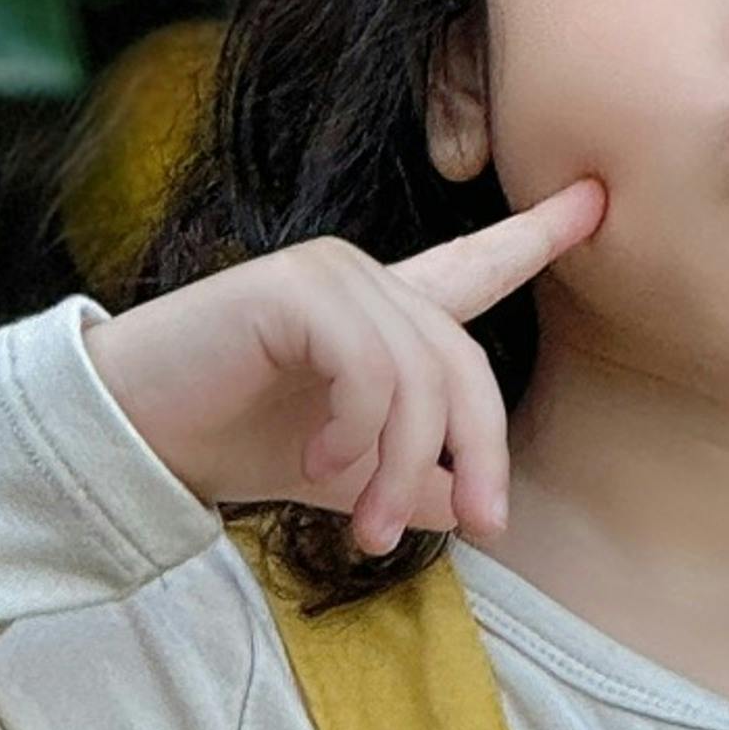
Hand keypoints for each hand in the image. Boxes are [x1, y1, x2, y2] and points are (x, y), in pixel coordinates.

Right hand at [83, 183, 606, 554]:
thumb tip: (473, 506)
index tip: (599, 197)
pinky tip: (322, 467)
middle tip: (478, 531)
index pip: (475, 268)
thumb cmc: (225, 441)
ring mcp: (330, 276)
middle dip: (482, 453)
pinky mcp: (294, 290)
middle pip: (466, 362)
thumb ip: (409, 479)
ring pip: (421, 377)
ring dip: (402, 467)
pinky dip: (358, 432)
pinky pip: (370, 368)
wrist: (129, 434)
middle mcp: (364, 280)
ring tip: (368, 527)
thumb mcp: (340, 473)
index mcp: (381, 314)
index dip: (538, 235)